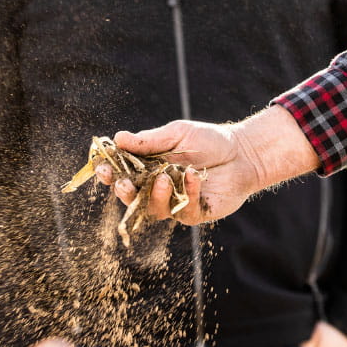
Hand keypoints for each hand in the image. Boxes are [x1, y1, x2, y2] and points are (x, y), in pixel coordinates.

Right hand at [95, 105, 318, 224]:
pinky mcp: (196, 213)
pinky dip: (188, 193)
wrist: (243, 153)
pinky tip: (193, 175)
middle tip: (125, 183)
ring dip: (156, 195)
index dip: (109, 174)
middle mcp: (157, 189)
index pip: (122, 174)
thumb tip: (118, 138)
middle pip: (132, 198)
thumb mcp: (178, 133)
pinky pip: (186, 210)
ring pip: (155, 209)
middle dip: (124, 192)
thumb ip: (150, 140)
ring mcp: (175, 204)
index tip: (102, 168)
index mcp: (148, 169)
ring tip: (163, 178)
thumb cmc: (209, 141)